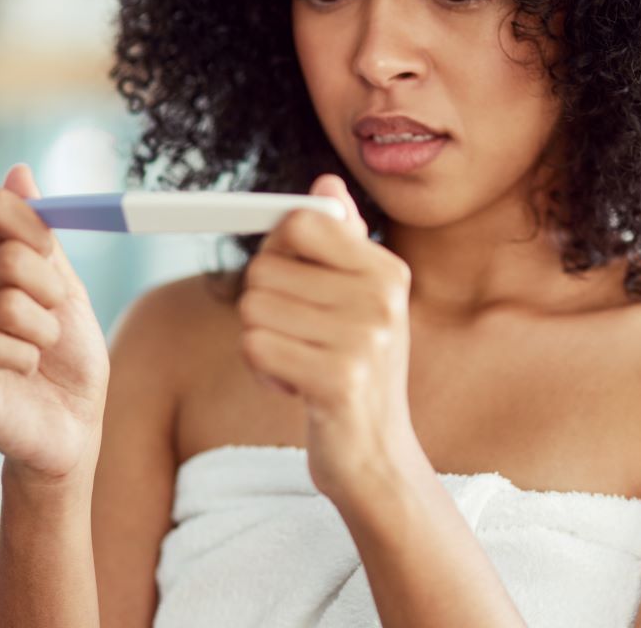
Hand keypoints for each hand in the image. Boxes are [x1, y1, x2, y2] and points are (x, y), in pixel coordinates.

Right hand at [0, 163, 109, 485]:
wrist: (73, 426)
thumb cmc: (70, 360)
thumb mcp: (66, 289)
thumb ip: (42, 236)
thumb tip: (18, 171)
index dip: (31, 224)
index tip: (53, 251)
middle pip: (3, 259)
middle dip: (48, 289)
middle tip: (56, 318)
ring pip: (3, 304)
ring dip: (42, 331)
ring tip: (42, 350)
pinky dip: (25, 357)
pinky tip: (25, 371)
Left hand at [237, 174, 420, 501]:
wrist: (378, 457)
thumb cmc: (357, 370)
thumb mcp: (359, 302)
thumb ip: (342, 240)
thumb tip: (325, 183)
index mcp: (387, 270)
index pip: (301, 221)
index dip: (277, 248)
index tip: (291, 280)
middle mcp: (382, 299)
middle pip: (265, 267)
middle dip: (264, 303)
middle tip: (299, 336)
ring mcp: (364, 341)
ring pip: (253, 308)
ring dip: (262, 340)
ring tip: (300, 362)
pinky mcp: (337, 381)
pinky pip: (255, 346)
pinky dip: (262, 369)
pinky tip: (294, 386)